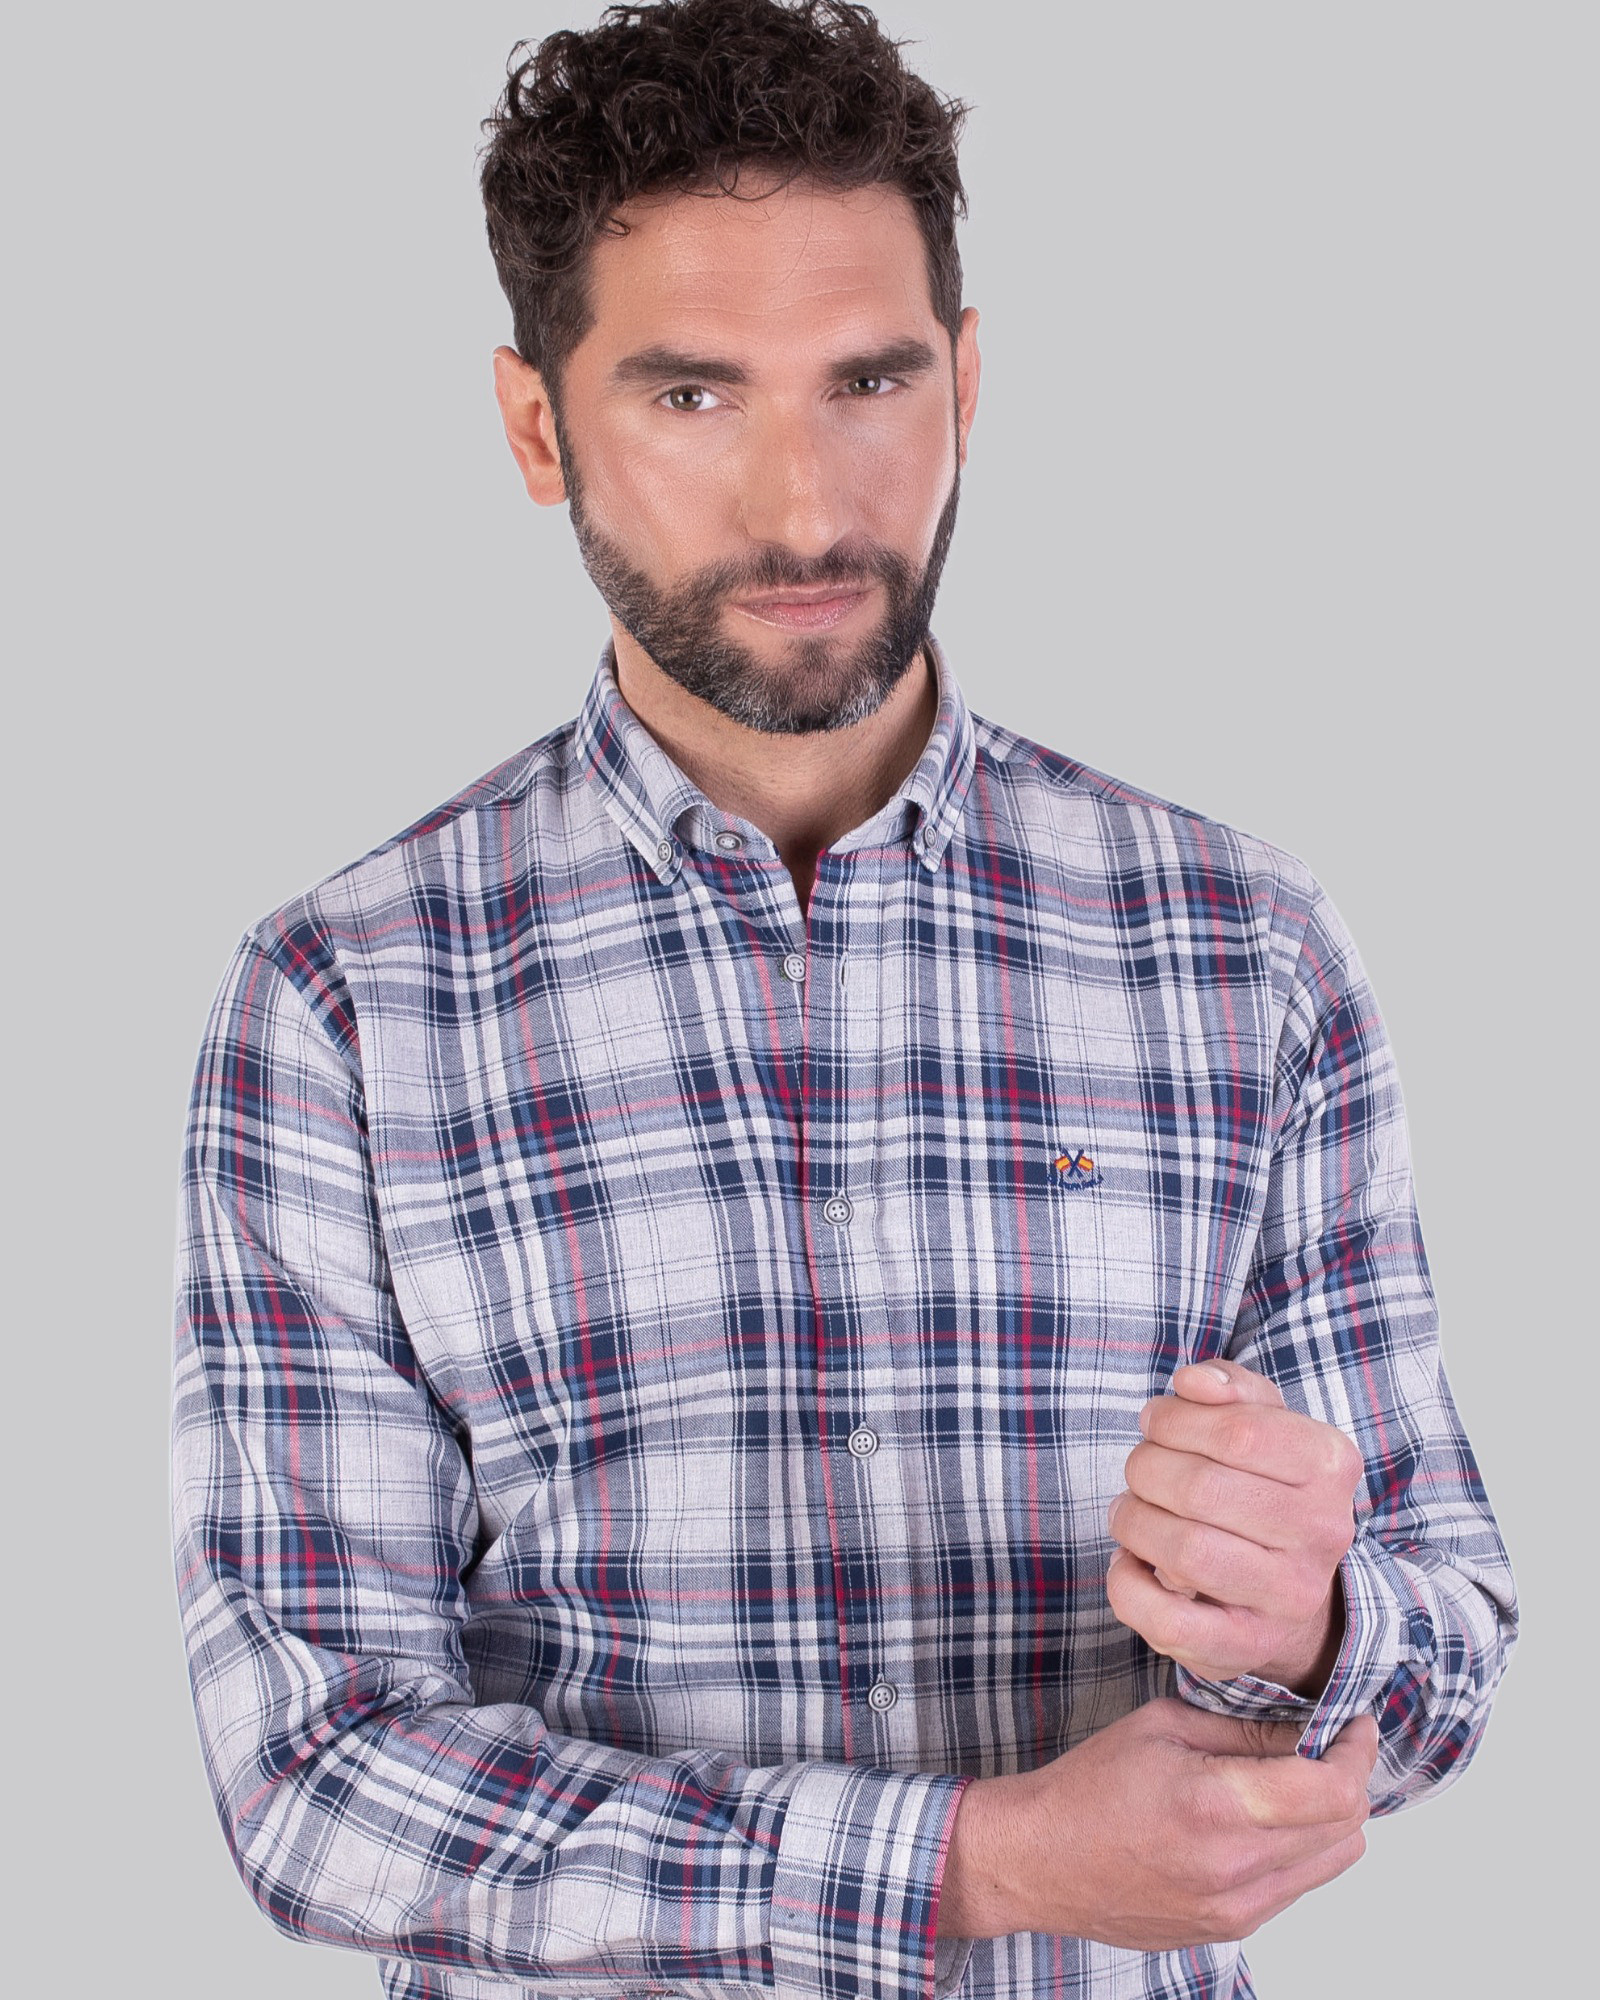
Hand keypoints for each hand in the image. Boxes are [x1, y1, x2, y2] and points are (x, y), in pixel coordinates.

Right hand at [938, 1700, 1377, 1948]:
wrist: (1040, 1861)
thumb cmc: (1090, 1787)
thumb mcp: (1164, 1726)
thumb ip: (1245, 1728)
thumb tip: (1309, 1726)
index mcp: (1215, 1806)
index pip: (1333, 1790)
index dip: (1357, 1750)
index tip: (1354, 1724)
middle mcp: (1235, 1868)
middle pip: (1346, 1828)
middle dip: (1350, 1777)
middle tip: (1330, 1743)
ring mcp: (1237, 1908)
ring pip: (1334, 1862)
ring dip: (1331, 1817)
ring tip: (1297, 1781)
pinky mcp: (1231, 1929)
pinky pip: (1298, 1886)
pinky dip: (1300, 1848)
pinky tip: (1263, 1818)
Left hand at [1105, 1358, 1363, 1688]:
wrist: (1295, 1591)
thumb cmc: (1264, 1486)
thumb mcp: (1263, 1422)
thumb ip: (1230, 1388)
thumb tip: (1192, 1383)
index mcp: (1330, 1464)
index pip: (1239, 1430)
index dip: (1175, 1420)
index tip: (1153, 1423)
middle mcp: (1322, 1533)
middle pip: (1201, 1489)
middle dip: (1146, 1468)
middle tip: (1139, 1469)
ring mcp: (1289, 1597)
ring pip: (1184, 1553)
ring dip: (1135, 1522)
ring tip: (1130, 1512)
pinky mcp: (1245, 1648)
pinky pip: (1169, 1621)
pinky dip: (1127, 1586)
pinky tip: (1130, 1563)